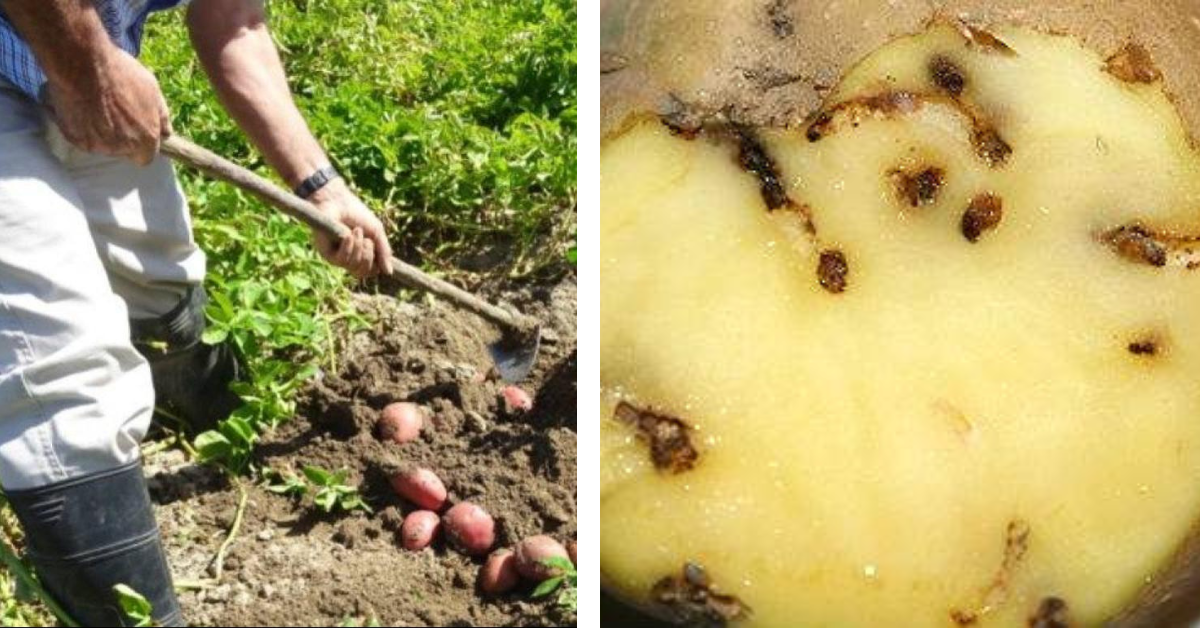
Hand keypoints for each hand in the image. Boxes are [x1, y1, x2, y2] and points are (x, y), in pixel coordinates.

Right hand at [45, 46, 170, 164]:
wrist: (83, 64)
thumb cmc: (121, 75)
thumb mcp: (152, 91)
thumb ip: (161, 117)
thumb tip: (166, 133)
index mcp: (145, 139)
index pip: (145, 158)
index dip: (141, 145)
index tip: (135, 131)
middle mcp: (122, 147)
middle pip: (123, 151)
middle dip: (121, 137)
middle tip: (114, 112)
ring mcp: (97, 144)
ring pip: (103, 145)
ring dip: (102, 132)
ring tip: (98, 106)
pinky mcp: (75, 139)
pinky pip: (83, 138)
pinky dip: (84, 128)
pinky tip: (83, 107)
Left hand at [308, 178, 394, 277]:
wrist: (338, 202)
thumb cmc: (357, 214)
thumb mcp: (376, 232)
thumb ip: (384, 252)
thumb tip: (389, 272)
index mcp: (362, 254)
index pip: (371, 270)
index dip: (377, 264)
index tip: (376, 248)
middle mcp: (350, 258)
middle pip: (364, 272)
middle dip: (369, 256)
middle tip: (367, 240)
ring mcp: (338, 257)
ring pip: (354, 267)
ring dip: (359, 248)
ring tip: (356, 231)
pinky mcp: (327, 254)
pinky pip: (342, 260)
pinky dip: (348, 248)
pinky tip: (348, 235)